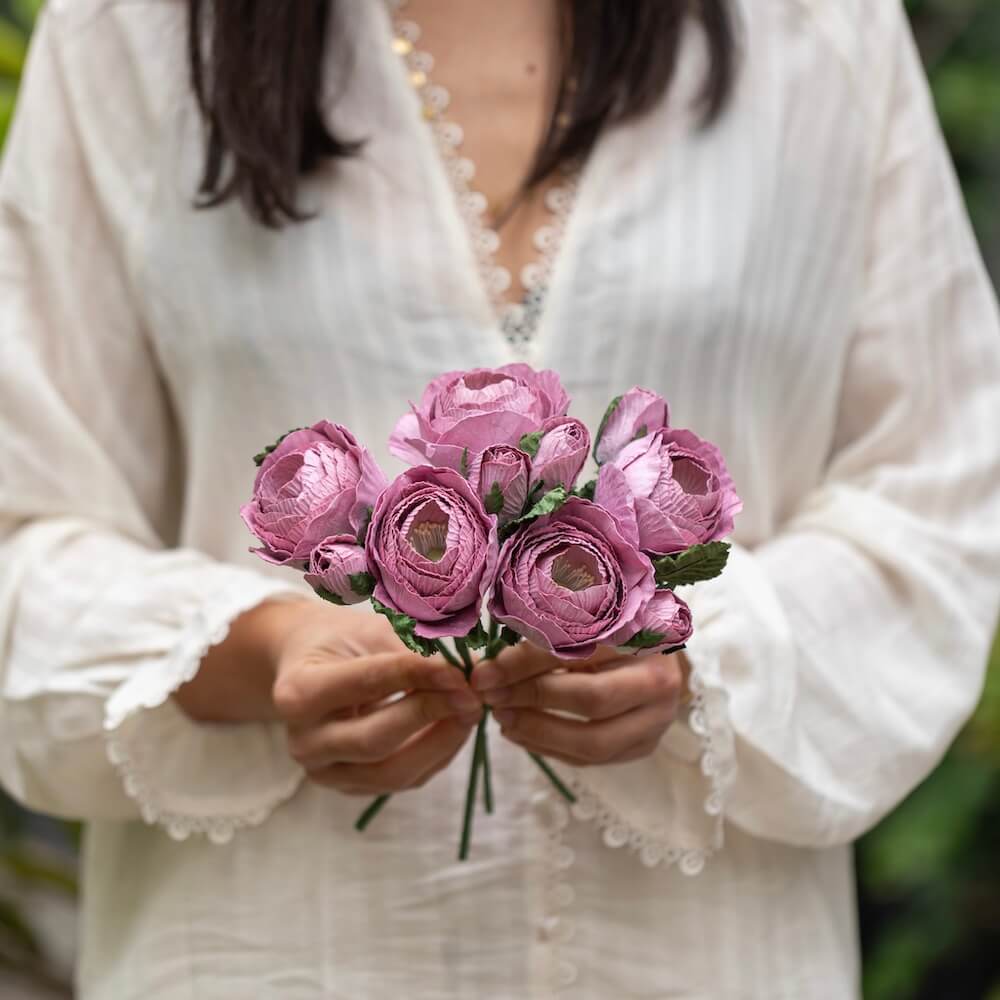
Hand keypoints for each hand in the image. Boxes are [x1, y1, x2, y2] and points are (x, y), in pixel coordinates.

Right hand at [272, 605, 481, 794]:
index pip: (367, 683)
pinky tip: (456, 726)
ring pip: (393, 772)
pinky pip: (402, 780)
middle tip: (471, 693)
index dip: (417, 675)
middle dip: (430, 714)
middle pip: (376, 740)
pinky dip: (437, 754)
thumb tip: (474, 669)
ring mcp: (324, 771)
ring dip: (441, 741)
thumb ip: (417, 651)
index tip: (458, 669)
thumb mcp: (372, 631)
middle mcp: (304, 741)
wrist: (310, 666)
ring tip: (470, 709)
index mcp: (297, 693)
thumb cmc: (342, 641)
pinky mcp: (350, 786)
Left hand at [472, 643, 687, 765]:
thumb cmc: (612, 624)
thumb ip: (543, 633)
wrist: (658, 650)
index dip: (527, 662)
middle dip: (532, 699)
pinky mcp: (644, 746)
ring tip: (501, 716)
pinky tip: (518, 731)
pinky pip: (591, 759)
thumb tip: (489, 666)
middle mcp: (659, 680)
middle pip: (592, 699)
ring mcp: (656, 720)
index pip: (580, 651)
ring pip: (593, 741)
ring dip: (538, 732)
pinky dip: (549, 748)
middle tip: (491, 696)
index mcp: (644, 636)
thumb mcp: (584, 617)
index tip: (487, 671)